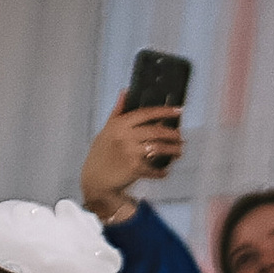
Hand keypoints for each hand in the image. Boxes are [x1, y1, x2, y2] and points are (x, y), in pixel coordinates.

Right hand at [78, 102, 180, 216]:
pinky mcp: (134, 168)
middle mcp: (126, 136)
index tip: (178, 111)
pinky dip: (160, 172)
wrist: (94, 180)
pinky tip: (163, 172)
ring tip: (178, 152)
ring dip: (172, 151)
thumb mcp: (106, 130)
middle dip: (172, 134)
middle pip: (156, 131)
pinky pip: (153, 169)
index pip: (147, 113)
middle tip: (180, 137)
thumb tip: (125, 92)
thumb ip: (118, 111)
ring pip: (159, 148)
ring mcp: (131, 152)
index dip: (164, 111)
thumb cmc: (99, 155)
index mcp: (120, 124)